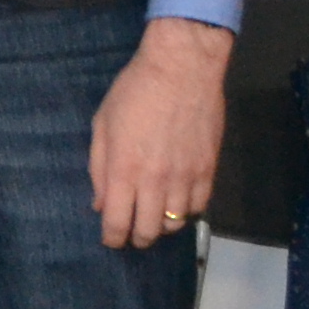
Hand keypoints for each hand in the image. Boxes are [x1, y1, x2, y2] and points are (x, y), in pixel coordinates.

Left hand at [88, 16, 232, 249]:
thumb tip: (100, 204)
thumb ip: (99, 169)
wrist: (182, 69)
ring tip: (153, 216)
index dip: (112, 238)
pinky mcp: (209, 170)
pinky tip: (176, 201)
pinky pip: (199, 207)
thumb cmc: (134, 91)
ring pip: (175, 224)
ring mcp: (186, 177)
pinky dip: (186, 211)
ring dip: (161, 225)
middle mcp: (156, 181)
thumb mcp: (103, 125)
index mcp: (125, 170)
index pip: (118, 223)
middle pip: (148, 232)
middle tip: (131, 231)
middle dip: (136, 238)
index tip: (111, 239)